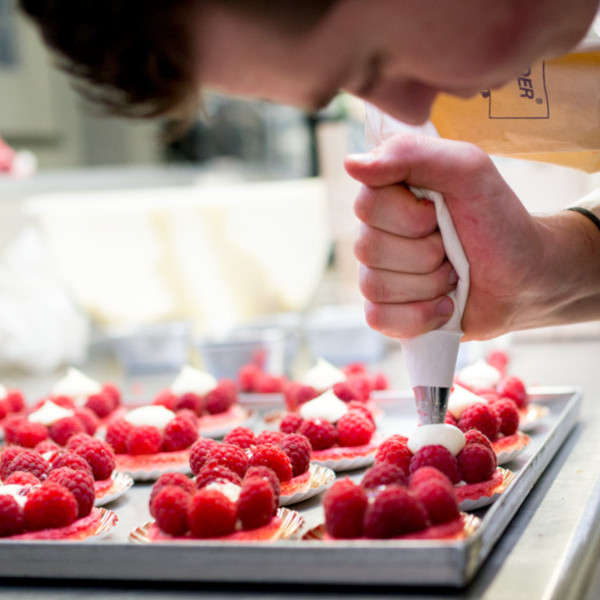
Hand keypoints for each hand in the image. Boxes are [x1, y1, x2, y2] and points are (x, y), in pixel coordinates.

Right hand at [344, 134, 547, 340]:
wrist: (525, 277)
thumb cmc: (497, 220)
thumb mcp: (468, 171)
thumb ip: (412, 153)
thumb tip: (352, 163)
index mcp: (388, 196)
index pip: (366, 205)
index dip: (409, 217)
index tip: (440, 214)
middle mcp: (376, 234)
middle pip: (367, 248)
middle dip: (425, 253)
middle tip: (452, 248)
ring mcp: (378, 274)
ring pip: (374, 285)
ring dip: (427, 284)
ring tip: (452, 276)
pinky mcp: (387, 312)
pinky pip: (377, 317)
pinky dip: (418, 316)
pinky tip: (443, 306)